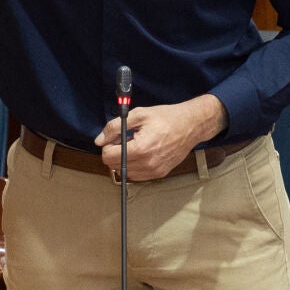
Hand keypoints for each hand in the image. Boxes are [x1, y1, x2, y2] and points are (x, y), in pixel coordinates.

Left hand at [94, 95, 226, 180]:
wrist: (191, 125)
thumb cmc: (166, 117)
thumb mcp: (138, 114)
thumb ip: (115, 127)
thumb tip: (99, 140)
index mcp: (141, 149)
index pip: (109, 157)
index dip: (107, 145)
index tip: (115, 137)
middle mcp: (147, 164)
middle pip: (115, 166)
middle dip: (114, 152)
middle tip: (125, 139)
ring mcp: (154, 171)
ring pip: (125, 172)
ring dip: (124, 160)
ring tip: (135, 145)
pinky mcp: (160, 174)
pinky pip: (137, 175)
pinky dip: (134, 165)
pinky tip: (142, 152)